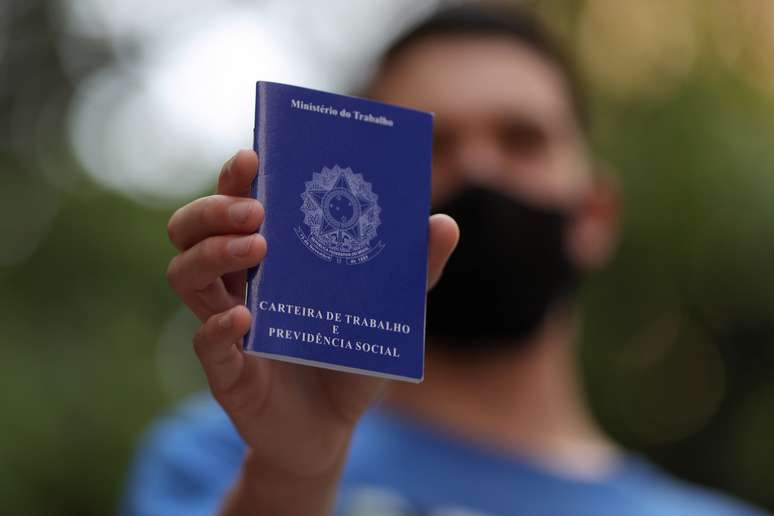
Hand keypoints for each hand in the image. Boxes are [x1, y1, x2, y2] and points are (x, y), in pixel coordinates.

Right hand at [165, 150, 458, 514]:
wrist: (333, 426)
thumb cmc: (351, 353)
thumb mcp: (389, 308)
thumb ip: (414, 269)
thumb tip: (444, 224)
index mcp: (268, 258)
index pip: (233, 205)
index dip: (234, 178)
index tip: (253, 156)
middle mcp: (236, 284)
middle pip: (189, 230)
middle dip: (213, 209)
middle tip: (254, 209)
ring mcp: (224, 325)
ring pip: (184, 275)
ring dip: (213, 254)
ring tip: (258, 248)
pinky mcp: (226, 372)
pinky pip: (203, 343)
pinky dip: (218, 327)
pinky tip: (244, 320)